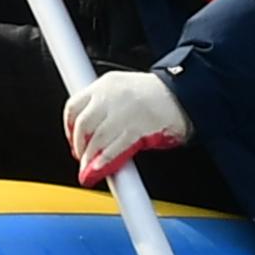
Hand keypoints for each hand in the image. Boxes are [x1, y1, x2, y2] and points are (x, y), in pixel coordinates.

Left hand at [62, 69, 191, 186]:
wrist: (186, 93)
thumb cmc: (158, 95)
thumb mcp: (126, 90)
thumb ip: (107, 106)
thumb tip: (91, 133)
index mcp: (106, 84)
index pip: (74, 105)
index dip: (68, 127)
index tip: (72, 140)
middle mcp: (112, 95)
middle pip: (82, 124)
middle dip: (79, 146)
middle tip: (81, 158)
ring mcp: (124, 111)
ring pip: (96, 138)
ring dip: (89, 158)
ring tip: (88, 170)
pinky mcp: (138, 126)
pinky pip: (115, 148)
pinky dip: (105, 161)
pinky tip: (100, 169)